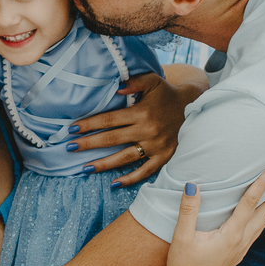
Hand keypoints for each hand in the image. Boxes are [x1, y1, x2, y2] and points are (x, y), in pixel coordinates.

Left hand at [68, 73, 192, 187]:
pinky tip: (114, 184)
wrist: (194, 108)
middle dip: (89, 144)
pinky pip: (145, 171)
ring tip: (84, 169)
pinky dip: (130, 179)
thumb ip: (135, 82)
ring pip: (124, 158)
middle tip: (70, 148)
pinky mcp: (164, 157)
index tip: (73, 129)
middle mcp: (148, 131)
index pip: (110, 119)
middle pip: (112, 139)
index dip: (90, 124)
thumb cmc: (167, 94)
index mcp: (142, 112)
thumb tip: (117, 89)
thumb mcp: (153, 81)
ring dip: (103, 164)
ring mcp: (156, 146)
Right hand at [161, 168, 264, 265]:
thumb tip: (192, 185)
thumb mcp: (182, 238)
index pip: (250, 204)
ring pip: (264, 221)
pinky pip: (257, 230)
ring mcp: (241, 249)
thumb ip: (188, 211)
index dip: (263, 184)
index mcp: (230, 236)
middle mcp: (241, 242)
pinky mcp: (237, 254)